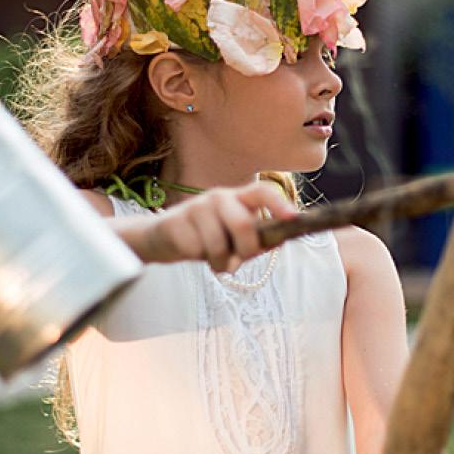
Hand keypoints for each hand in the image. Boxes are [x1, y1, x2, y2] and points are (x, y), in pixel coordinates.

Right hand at [145, 181, 297, 271]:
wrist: (160, 238)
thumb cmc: (204, 238)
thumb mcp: (231, 238)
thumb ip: (254, 239)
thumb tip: (278, 240)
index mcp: (236, 199)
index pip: (261, 191)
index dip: (279, 203)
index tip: (293, 218)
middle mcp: (218, 197)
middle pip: (243, 224)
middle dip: (245, 250)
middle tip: (238, 262)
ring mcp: (196, 208)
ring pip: (218, 244)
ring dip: (220, 262)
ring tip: (214, 261)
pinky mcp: (176, 222)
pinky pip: (195, 250)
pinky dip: (198, 259)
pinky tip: (192, 252)